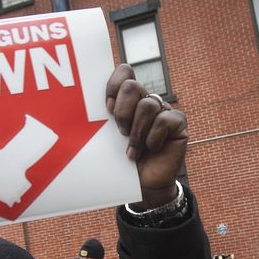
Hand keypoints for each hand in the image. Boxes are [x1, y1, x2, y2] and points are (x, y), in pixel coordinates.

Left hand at [105, 64, 186, 209]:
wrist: (142, 186)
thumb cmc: (122, 162)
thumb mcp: (107, 139)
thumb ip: (101, 119)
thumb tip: (81, 104)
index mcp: (129, 99)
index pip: (124, 72)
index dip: (114, 85)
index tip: (107, 108)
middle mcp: (146, 100)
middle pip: (132, 86)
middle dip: (122, 112)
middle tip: (120, 133)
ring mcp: (163, 110)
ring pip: (147, 105)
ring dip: (137, 132)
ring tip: (133, 149)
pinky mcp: (178, 123)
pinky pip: (164, 120)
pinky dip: (154, 138)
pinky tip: (152, 149)